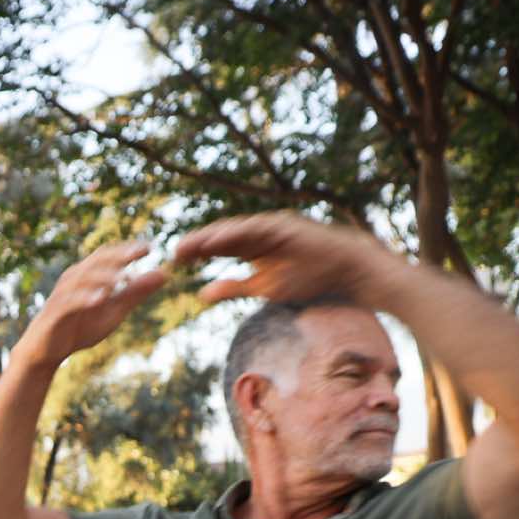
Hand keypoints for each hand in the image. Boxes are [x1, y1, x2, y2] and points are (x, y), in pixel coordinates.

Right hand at [8, 241, 168, 372]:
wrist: (46, 352)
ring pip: (83, 279)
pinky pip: (70, 302)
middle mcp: (73, 279)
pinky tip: (101, 298)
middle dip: (118, 256)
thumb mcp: (113, 312)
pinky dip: (85, 298)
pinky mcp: (54, 313)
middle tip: (139, 254)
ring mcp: (62, 295)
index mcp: (88, 275)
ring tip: (125, 279)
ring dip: (105, 277)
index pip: (107, 255)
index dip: (127, 249)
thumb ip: (135, 294)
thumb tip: (164, 274)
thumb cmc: (79, 328)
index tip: (149, 248)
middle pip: (96, 262)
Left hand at [173, 213, 397, 307]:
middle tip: (172, 253)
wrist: (345, 269)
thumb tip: (200, 295)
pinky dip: (234, 234)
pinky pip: (254, 228)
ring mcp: (270, 226)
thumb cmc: (309, 279)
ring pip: (234, 230)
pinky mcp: (283, 224)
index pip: (218, 249)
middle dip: (197, 244)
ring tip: (186, 246)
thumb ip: (234, 289)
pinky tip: (214, 241)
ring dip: (209, 237)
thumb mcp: (264, 289)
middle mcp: (258, 233)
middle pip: (221, 237)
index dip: (197, 254)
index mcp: (252, 247)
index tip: (174, 263)